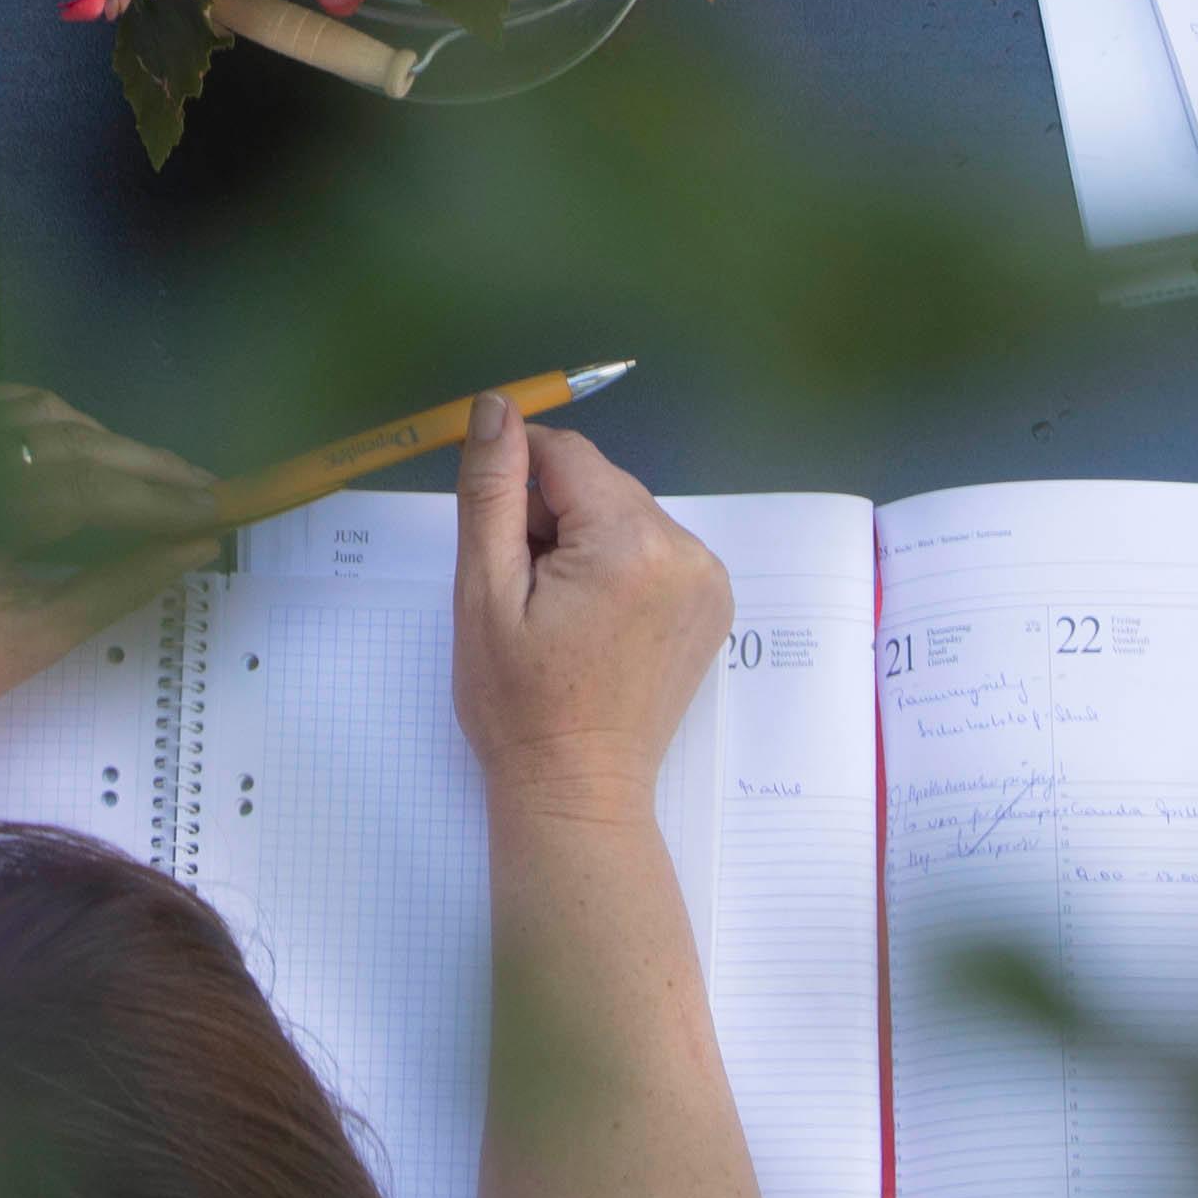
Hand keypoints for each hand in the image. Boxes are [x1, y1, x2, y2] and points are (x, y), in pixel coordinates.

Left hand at [0, 383, 230, 752]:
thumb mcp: (39, 640)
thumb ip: (122, 584)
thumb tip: (197, 548)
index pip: (91, 484)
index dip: (162, 495)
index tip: (219, 507)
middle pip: (71, 441)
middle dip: (144, 465)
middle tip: (206, 490)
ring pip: (38, 416)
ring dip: (102, 441)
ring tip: (157, 477)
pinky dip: (49, 425)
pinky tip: (87, 448)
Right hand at [449, 397, 724, 825]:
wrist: (578, 791)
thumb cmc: (518, 704)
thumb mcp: (485, 593)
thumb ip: (493, 490)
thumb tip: (497, 406)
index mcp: (630, 543)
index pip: (567, 455)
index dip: (519, 480)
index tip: (496, 536)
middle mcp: (686, 550)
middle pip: (600, 485)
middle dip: (553, 518)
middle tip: (524, 591)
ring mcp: (708, 578)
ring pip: (625, 515)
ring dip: (584, 542)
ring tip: (558, 614)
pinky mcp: (713, 603)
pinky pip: (653, 549)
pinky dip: (618, 566)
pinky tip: (594, 621)